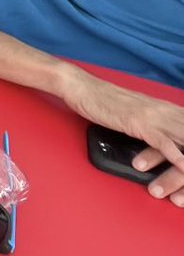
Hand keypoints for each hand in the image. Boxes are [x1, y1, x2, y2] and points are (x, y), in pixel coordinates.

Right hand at [61, 69, 183, 205]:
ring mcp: (153, 117)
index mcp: (168, 109)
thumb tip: (166, 146)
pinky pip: (164, 143)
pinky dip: (177, 158)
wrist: (82, 87)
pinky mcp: (138, 123)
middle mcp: (166, 111)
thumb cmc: (105, 101)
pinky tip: (182, 168)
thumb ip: (156, 126)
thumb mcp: (138, 113)